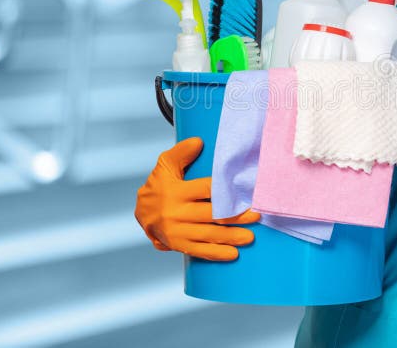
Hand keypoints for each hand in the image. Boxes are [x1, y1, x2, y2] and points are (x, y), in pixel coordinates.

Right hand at [135, 137, 260, 260]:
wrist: (141, 213)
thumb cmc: (159, 185)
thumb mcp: (166, 165)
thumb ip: (182, 152)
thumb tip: (198, 141)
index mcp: (176, 191)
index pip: (205, 190)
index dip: (226, 191)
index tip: (245, 192)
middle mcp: (176, 212)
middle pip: (211, 215)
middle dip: (235, 216)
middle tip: (255, 215)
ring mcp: (177, 231)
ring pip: (208, 235)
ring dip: (230, 236)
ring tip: (249, 237)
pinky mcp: (178, 245)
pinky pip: (199, 251)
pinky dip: (216, 253)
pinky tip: (232, 254)